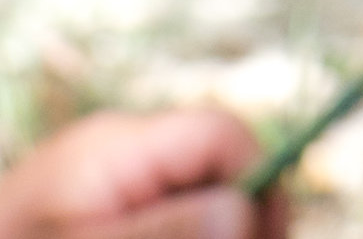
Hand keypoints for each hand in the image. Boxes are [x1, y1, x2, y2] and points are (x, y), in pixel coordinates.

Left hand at [0, 107, 281, 238]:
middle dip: (236, 220)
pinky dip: (177, 229)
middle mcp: (127, 159)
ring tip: (214, 238)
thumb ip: (162, 229)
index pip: (223, 135)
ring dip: (206, 227)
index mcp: (124, 146)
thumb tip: (245, 209)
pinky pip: (163, 217)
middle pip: (218, 174)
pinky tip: (178, 237)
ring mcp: (114, 190)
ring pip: (194, 203)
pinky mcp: (103, 217)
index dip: (259, 182)